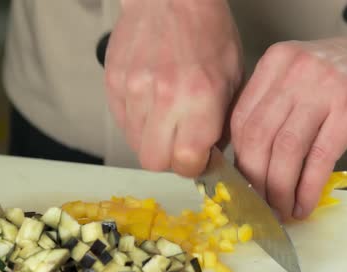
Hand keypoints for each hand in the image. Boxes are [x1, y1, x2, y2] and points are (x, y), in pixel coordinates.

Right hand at [104, 0, 242, 176]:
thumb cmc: (207, 31)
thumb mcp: (232, 77)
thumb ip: (222, 123)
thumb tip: (210, 156)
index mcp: (200, 97)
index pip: (186, 162)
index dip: (193, 166)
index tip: (198, 157)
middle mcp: (164, 96)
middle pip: (155, 161)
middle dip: (170, 159)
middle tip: (180, 142)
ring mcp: (133, 90)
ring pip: (135, 145)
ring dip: (152, 140)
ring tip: (167, 116)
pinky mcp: (114, 83)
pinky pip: (122, 123)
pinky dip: (137, 122)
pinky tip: (151, 103)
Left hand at [230, 28, 346, 220]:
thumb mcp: (302, 75)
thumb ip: (275, 105)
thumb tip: (252, 160)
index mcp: (275, 63)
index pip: (241, 119)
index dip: (238, 158)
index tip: (243, 182)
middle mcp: (294, 72)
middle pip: (258, 136)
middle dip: (255, 179)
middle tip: (258, 203)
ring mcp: (323, 89)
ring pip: (286, 150)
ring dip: (279, 189)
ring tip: (280, 210)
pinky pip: (319, 159)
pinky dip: (307, 188)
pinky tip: (303, 204)